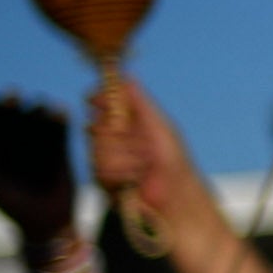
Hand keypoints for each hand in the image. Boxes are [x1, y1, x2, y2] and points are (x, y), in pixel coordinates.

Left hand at [0, 91, 78, 246]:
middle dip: (10, 105)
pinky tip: (59, 109)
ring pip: (36, 123)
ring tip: (37, 101)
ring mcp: (37, 149)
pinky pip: (60, 133)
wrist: (48, 225)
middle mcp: (14, 147)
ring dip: (37, 109)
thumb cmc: (14, 207)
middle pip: (10, 119)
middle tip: (11, 94)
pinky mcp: (59, 153)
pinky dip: (60, 120)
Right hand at [81, 75, 198, 236]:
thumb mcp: (160, 127)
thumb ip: (141, 103)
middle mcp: (114, 141)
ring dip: (126, 156)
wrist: (176, 197)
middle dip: (120, 135)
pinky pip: (101, 169)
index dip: (98, 100)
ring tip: (145, 165)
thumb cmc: (173, 161)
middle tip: (144, 146)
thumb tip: (126, 76)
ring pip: (98, 148)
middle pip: (95, 126)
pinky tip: (136, 179)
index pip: (102, 106)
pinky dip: (123, 172)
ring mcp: (107, 161)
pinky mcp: (104, 181)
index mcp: (128, 125)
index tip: (95, 98)